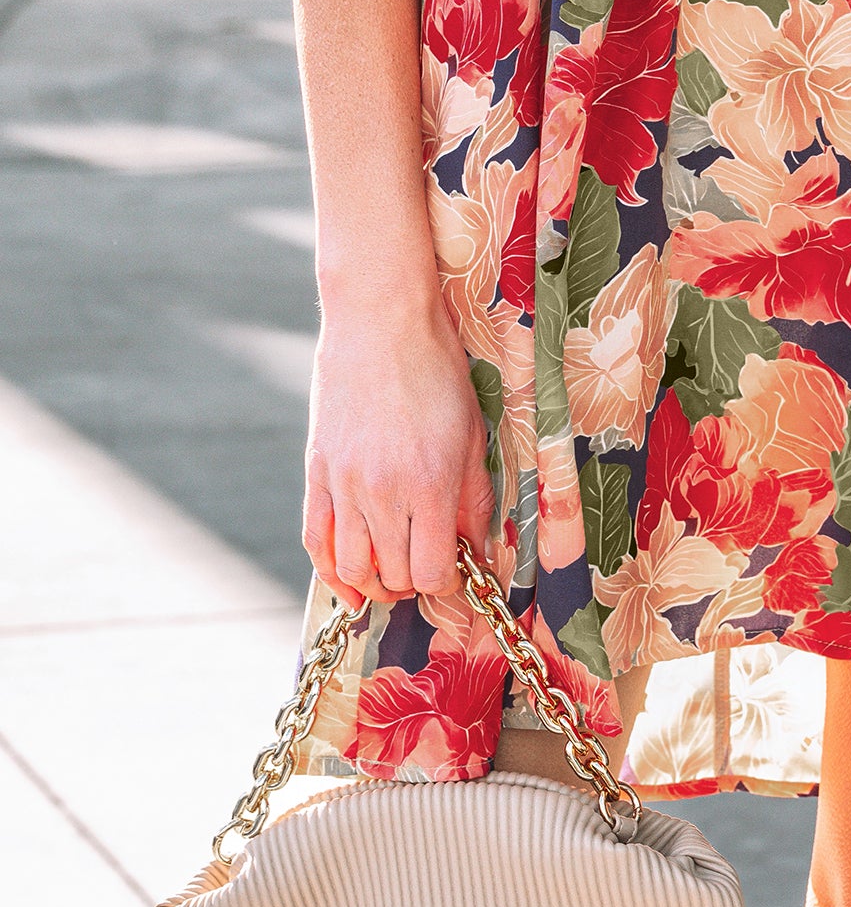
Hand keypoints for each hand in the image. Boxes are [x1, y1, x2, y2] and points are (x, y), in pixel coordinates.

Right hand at [303, 280, 494, 608]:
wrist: (381, 322)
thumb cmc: (436, 371)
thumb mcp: (471, 432)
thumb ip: (475, 497)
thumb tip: (479, 549)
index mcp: (431, 483)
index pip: (434, 572)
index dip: (449, 585)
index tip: (457, 575)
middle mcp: (384, 492)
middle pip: (395, 576)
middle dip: (415, 582)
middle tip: (428, 566)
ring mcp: (345, 484)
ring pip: (353, 569)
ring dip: (376, 583)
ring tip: (394, 573)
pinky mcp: (317, 472)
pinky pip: (316, 540)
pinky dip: (331, 572)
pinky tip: (349, 583)